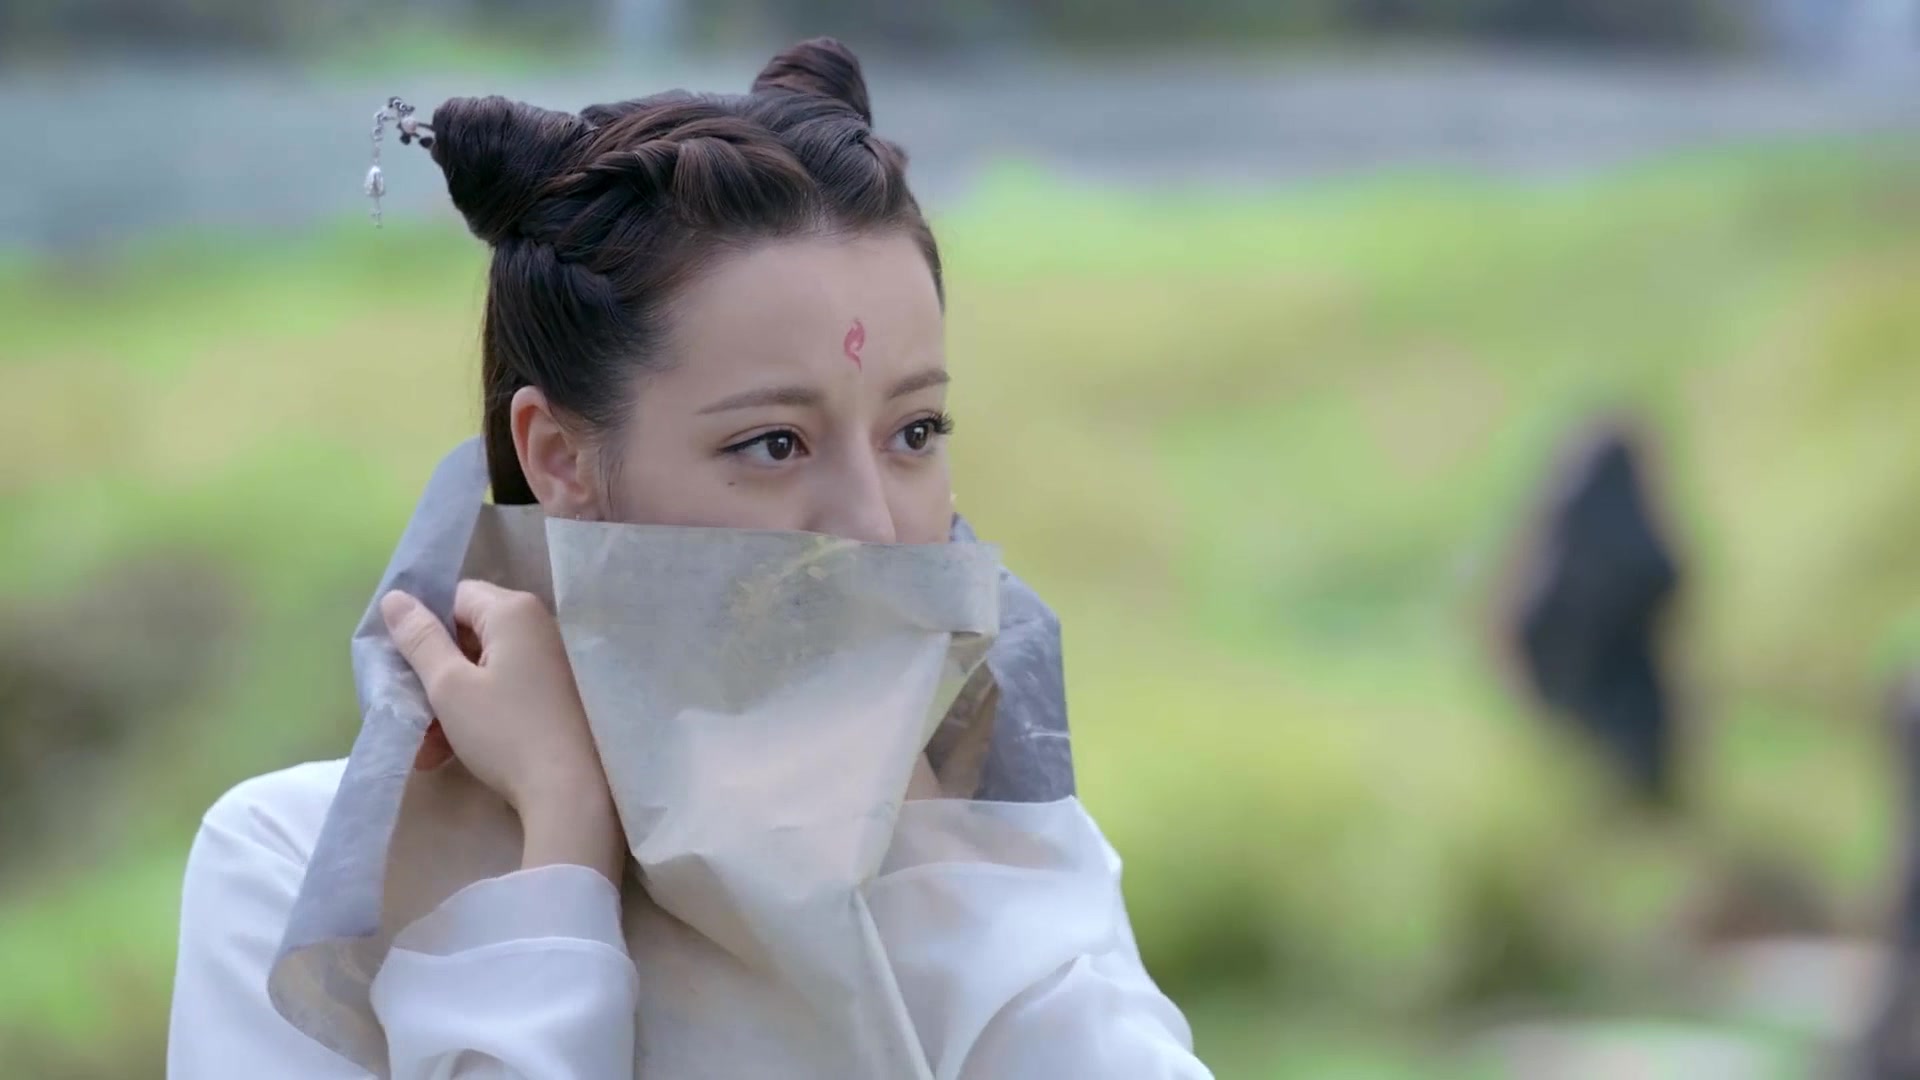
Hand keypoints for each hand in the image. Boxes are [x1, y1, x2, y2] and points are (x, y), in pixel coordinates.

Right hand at [381, 581, 623, 883]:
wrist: (570, 790)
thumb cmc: (505, 730)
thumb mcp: (450, 686)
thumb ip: (419, 639)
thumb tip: (396, 598)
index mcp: (514, 610)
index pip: (454, 597)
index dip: (422, 627)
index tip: (400, 664)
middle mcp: (538, 626)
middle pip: (467, 635)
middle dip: (431, 676)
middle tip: (408, 713)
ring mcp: (551, 660)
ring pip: (482, 669)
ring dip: (447, 705)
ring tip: (425, 749)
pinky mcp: (556, 693)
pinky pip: (504, 690)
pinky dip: (475, 714)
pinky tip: (448, 754)